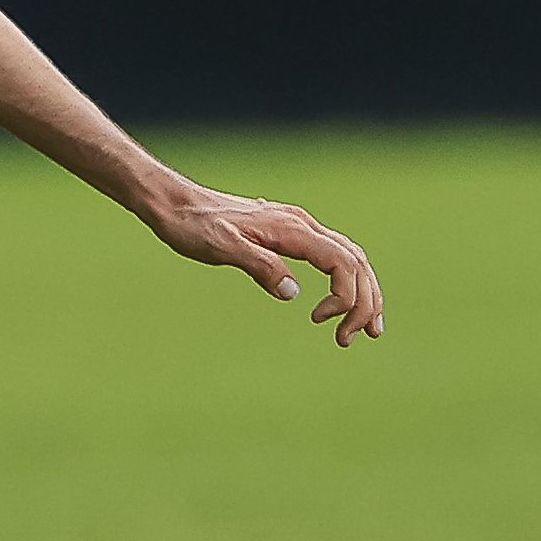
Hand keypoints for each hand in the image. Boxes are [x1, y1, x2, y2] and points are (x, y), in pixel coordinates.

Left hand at [134, 186, 387, 347]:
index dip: (345, 296)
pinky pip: (331, 255)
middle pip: (356, 260)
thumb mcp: (222, 248)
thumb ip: (260, 267)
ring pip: (349, 257)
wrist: (174, 203)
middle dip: (366, 300)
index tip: (319, 321)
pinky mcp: (287, 233)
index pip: (343, 262)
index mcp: (292, 229)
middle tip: (358, 337)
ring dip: (363, 292)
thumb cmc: (193, 226)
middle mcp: (301, 225)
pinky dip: (345, 280)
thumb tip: (293, 293)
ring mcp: (297, 227)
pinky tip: (339, 303)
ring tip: (365, 329)